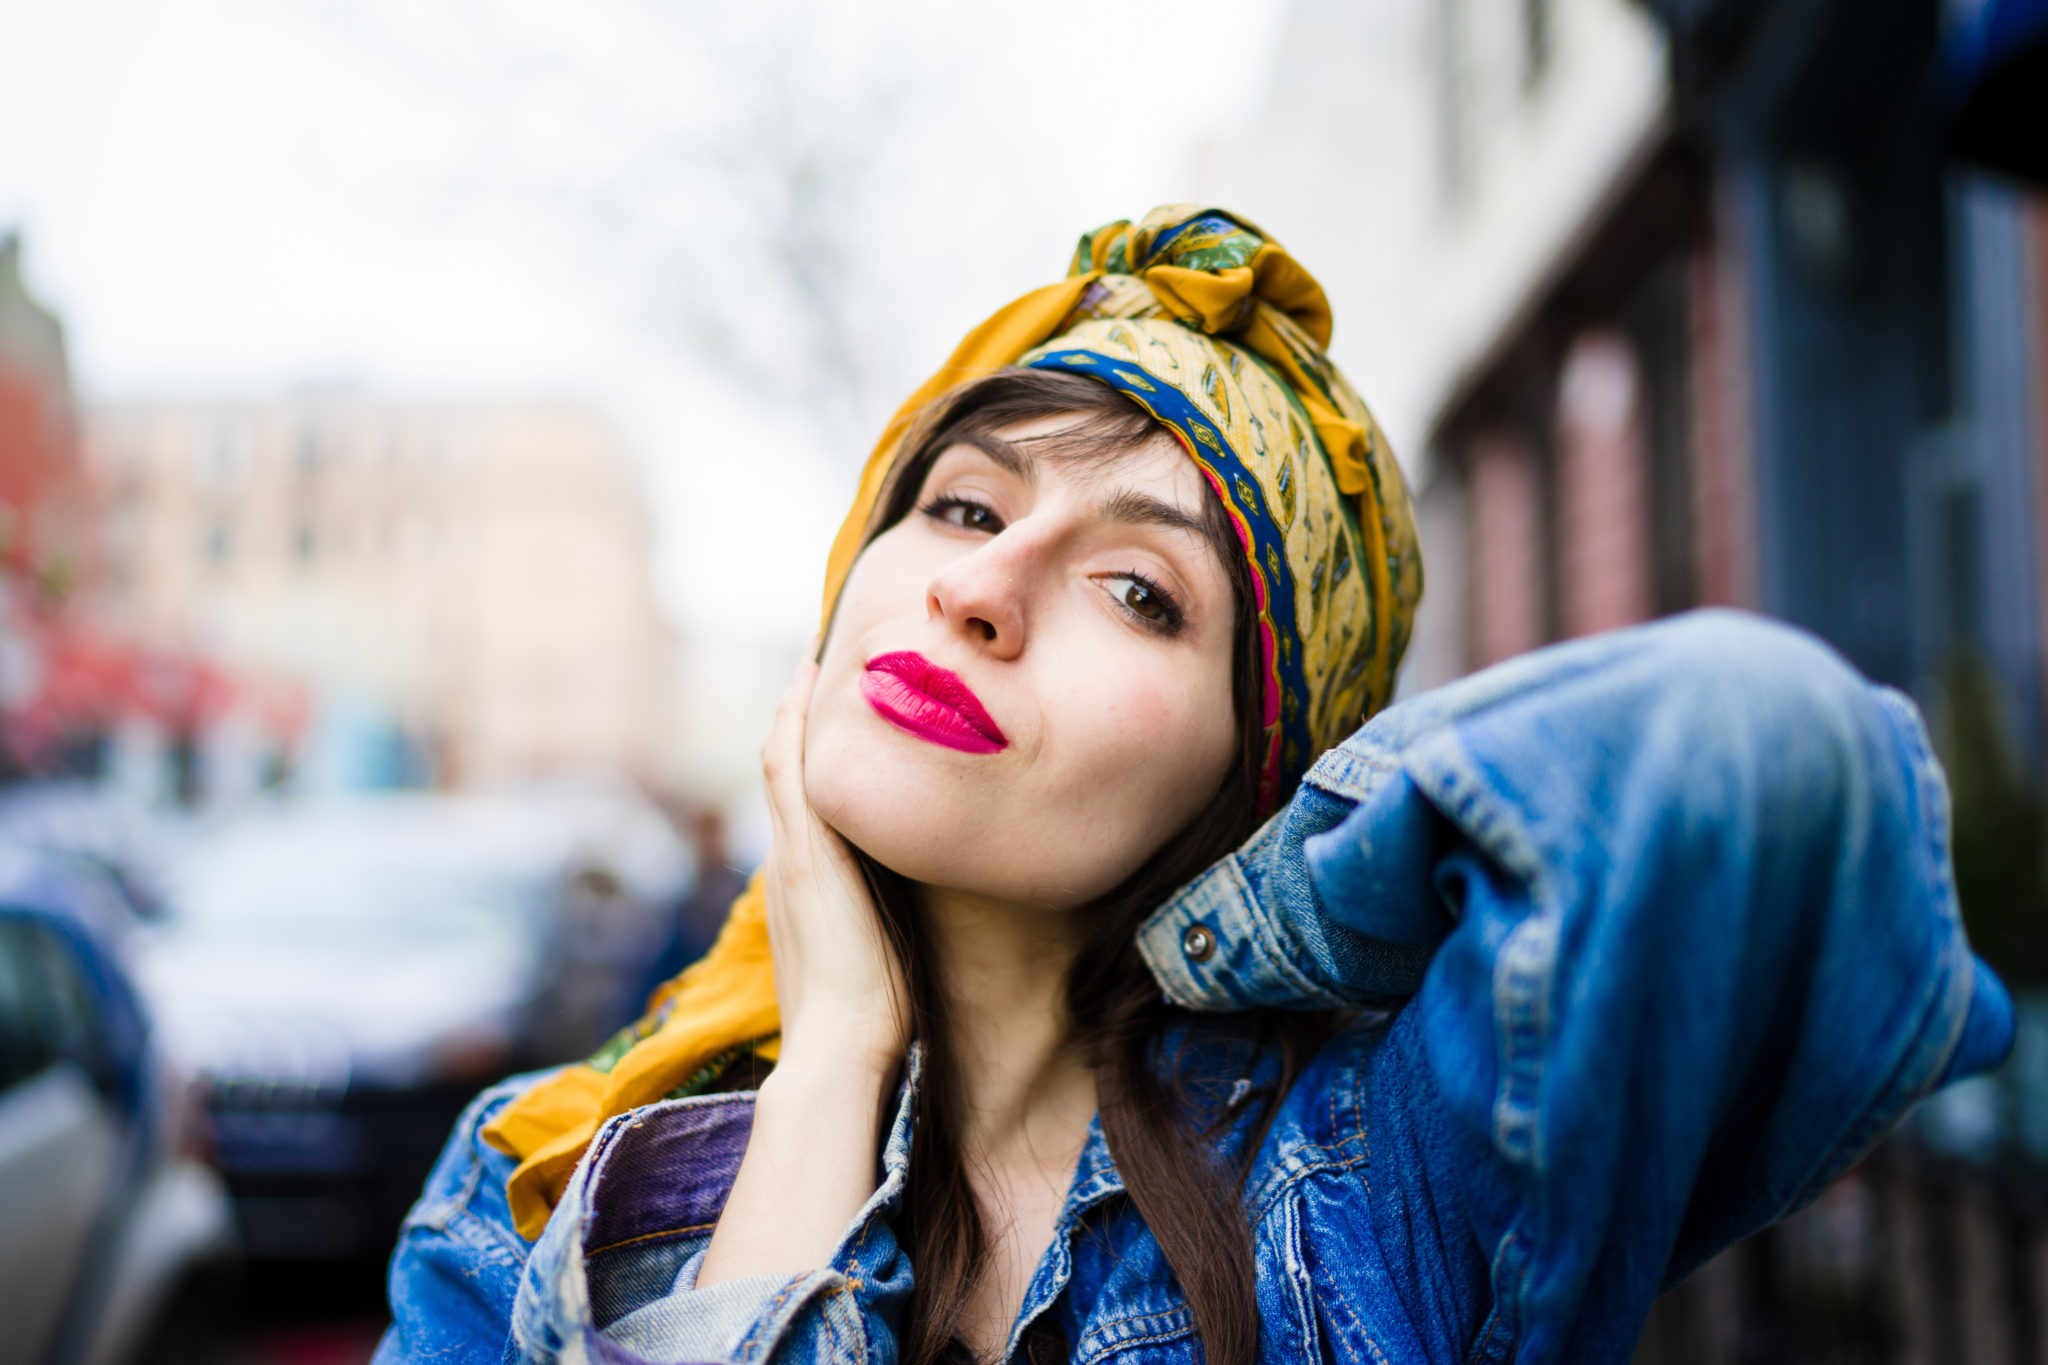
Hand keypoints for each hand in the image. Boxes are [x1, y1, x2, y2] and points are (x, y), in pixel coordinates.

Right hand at [699, 651, 908, 1287]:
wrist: (840, 1049)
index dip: (805, 761)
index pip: (799, 809)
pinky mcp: (806, 854)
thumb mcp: (877, 957)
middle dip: (794, 723)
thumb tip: (912, 918)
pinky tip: (807, 681)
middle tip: (811, 669)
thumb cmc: (870, 1020)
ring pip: (781, 764)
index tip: (820, 719)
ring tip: (809, 662)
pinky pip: (789, 771)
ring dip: (791, 712)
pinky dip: (793, 724)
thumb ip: (884, 928)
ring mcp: (793, 857)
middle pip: (781, 774)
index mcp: (805, 890)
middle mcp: (789, 864)